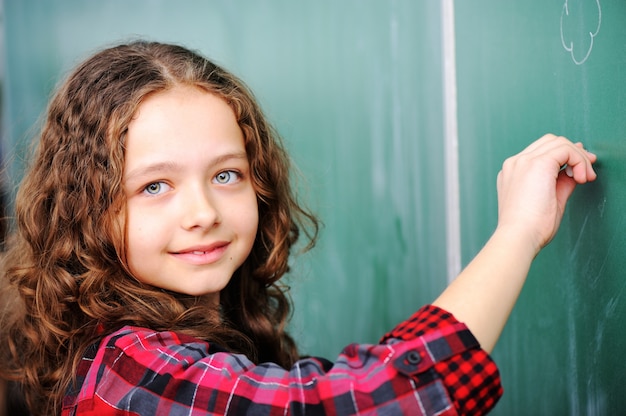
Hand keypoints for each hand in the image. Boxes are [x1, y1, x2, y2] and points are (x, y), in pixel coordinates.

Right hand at [495, 134, 596, 254]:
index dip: (565, 157)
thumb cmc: (530, 226)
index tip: (580, 172)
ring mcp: (524, 161)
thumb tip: (575, 171)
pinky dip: (579, 160)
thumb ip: (561, 181)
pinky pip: (565, 149)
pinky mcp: (537, 163)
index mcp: (513, 173)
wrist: (519, 235)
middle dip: (573, 153)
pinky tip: (581, 178)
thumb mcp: (549, 199)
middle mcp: (515, 163)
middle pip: (550, 142)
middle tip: (586, 172)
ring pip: (559, 142)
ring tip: (584, 178)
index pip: (542, 152)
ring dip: (578, 157)